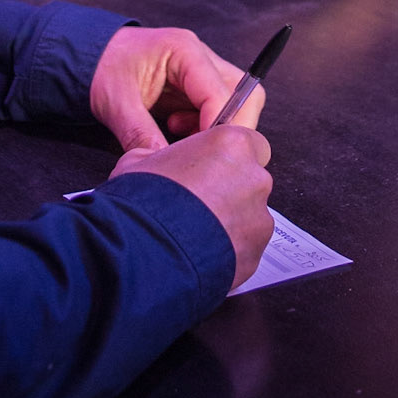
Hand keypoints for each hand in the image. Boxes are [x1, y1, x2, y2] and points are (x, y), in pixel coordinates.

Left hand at [90, 24, 265, 154]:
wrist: (91, 56)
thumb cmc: (103, 69)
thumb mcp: (116, 103)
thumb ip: (141, 134)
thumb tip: (163, 166)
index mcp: (184, 50)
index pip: (221, 92)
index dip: (217, 128)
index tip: (201, 156)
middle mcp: (202, 56)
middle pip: (244, 96)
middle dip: (227, 130)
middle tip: (199, 151)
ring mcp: (204, 69)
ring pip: (237, 104)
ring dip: (216, 128)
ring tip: (178, 135)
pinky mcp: (199, 85)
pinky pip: (219, 109)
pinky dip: (205, 127)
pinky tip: (176, 130)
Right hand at [111, 128, 273, 289]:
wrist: (145, 250)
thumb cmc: (144, 203)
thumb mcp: (139, 160)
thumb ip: (161, 155)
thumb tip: (155, 158)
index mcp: (232, 145)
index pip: (249, 143)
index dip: (228, 158)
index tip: (211, 168)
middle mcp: (254, 178)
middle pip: (251, 181)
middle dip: (230, 191)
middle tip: (199, 202)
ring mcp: (259, 218)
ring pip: (250, 217)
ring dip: (230, 223)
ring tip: (196, 233)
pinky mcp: (256, 253)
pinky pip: (246, 248)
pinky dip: (229, 250)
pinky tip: (201, 253)